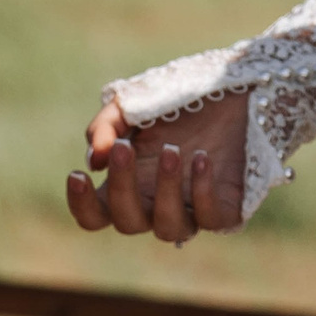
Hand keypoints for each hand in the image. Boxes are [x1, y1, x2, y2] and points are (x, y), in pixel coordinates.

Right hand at [66, 94, 249, 240]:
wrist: (237, 87)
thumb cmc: (180, 99)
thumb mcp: (134, 102)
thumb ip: (106, 125)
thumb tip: (96, 160)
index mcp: (129, 183)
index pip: (95, 215)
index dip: (82, 205)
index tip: (78, 174)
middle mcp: (156, 203)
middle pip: (127, 222)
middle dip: (123, 186)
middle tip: (125, 147)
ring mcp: (190, 209)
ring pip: (168, 228)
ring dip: (165, 190)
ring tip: (172, 150)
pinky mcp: (225, 209)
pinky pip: (210, 219)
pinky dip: (202, 191)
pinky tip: (201, 159)